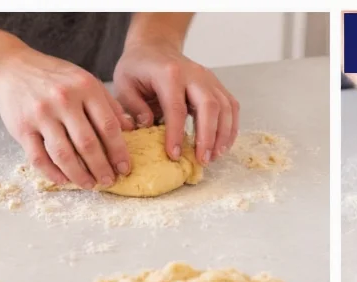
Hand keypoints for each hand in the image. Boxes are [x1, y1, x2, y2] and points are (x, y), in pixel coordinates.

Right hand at [0, 47, 132, 189]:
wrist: (12, 67)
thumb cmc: (55, 78)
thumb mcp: (86, 81)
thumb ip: (109, 105)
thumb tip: (131, 129)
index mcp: (85, 88)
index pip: (108, 126)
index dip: (119, 151)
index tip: (124, 168)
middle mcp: (63, 100)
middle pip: (87, 144)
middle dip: (101, 167)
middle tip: (109, 181)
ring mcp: (40, 114)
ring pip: (63, 154)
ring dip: (79, 175)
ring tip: (90, 184)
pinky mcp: (22, 128)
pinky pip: (38, 157)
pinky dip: (53, 173)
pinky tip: (64, 180)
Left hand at [114, 41, 238, 165]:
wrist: (155, 47)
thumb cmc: (138, 68)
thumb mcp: (124, 84)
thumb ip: (134, 107)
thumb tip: (149, 127)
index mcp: (169, 74)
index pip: (176, 107)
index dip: (176, 134)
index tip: (174, 155)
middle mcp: (194, 74)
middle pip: (209, 106)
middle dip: (208, 136)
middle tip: (203, 160)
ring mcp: (209, 79)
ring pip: (225, 107)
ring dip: (223, 135)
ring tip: (214, 157)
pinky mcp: (217, 86)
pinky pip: (231, 107)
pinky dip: (231, 128)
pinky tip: (223, 145)